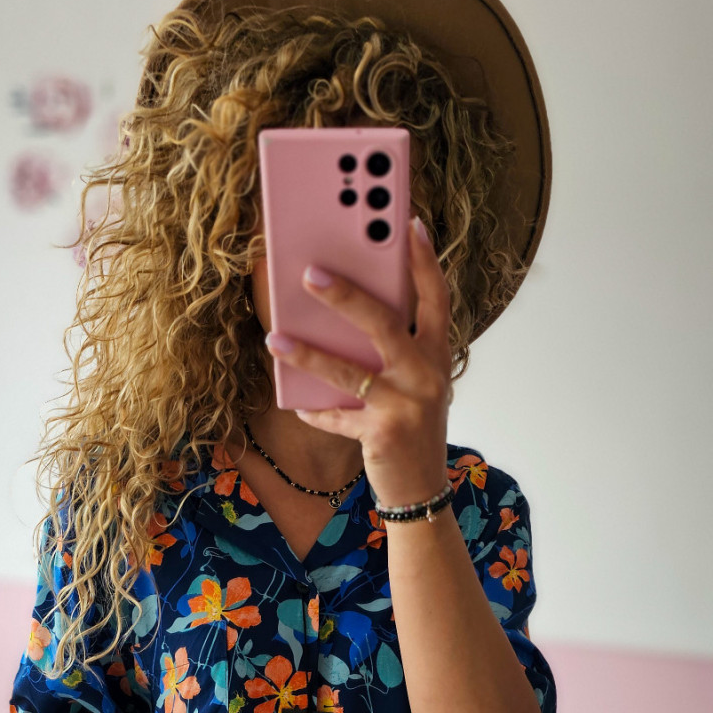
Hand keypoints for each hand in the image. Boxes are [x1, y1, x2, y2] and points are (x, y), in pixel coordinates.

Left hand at [264, 215, 453, 506]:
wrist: (421, 490)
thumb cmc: (410, 424)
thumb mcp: (414, 382)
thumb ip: (392, 349)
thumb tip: (343, 309)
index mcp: (438, 355)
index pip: (436, 299)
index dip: (424, 261)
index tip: (407, 223)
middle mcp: (429, 376)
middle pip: (386, 325)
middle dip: (347, 296)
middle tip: (310, 273)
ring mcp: (407, 406)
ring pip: (350, 373)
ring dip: (309, 354)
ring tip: (274, 337)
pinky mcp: (384, 435)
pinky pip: (337, 417)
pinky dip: (316, 411)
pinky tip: (296, 404)